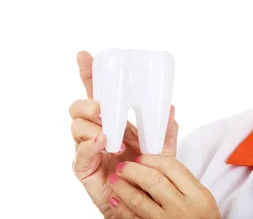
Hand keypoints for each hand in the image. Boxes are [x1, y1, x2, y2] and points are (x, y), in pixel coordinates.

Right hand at [70, 50, 177, 217]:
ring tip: (111, 133)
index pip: (98, 93)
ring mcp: (88, 149)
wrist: (143, 202)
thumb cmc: (148, 173)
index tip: (85, 55)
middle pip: (79, 108)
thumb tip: (171, 107)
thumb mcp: (163, 149)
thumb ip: (167, 129)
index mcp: (114, 121)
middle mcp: (97, 132)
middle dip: (88, 103)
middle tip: (104, 109)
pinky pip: (79, 154)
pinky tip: (103, 142)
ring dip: (92, 125)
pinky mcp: (84, 169)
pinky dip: (90, 145)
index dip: (90, 73)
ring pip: (76, 127)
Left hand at [107, 152, 220, 217]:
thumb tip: (158, 163)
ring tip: (114, 180)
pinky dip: (121, 209)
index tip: (141, 157)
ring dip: (123, 187)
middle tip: (123, 166)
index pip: (171, 167)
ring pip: (139, 200)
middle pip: (153, 180)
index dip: (152, 159)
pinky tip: (115, 200)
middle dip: (133, 170)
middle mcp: (181, 208)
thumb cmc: (202, 218)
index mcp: (196, 194)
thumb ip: (184, 180)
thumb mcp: (202, 196)